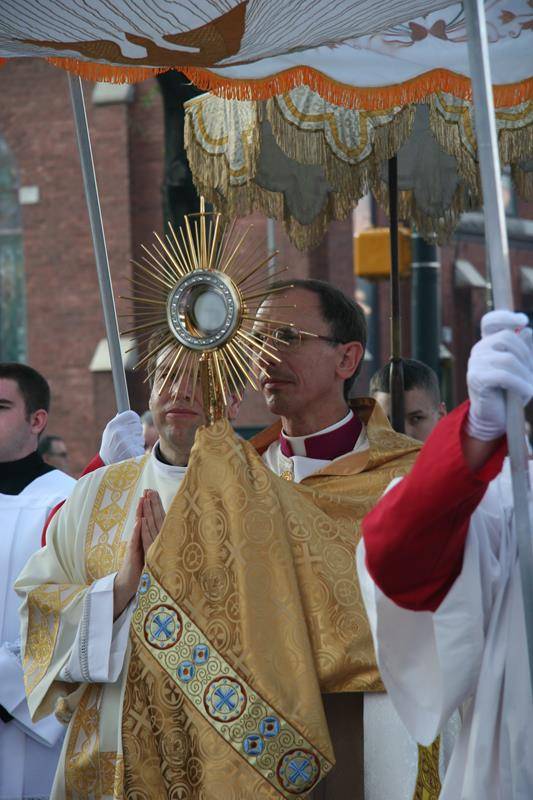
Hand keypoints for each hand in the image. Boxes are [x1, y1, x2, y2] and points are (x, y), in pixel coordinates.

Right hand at [100, 410, 144, 464]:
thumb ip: (117, 423)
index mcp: (112, 426)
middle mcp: (118, 432)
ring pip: (140, 437)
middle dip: (136, 433)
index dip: (133, 421)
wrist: (106, 469)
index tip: (131, 426)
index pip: (131, 415)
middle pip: (138, 426)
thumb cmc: (109, 450)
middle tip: (128, 442)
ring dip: (137, 443)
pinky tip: (130, 456)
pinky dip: (138, 452)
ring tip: (127, 450)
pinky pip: (141, 448)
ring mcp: (125, 443)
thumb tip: (122, 412)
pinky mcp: (132, 453)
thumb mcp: (109, 434)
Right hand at [113, 490, 165, 618]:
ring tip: (143, 499)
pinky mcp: (133, 555)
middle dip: (147, 504)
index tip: (155, 494)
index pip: (150, 521)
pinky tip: (139, 521)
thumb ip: (155, 545)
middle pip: (144, 519)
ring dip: (141, 512)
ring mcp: (136, 547)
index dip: (153, 508)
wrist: (127, 586)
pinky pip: (135, 542)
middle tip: (149, 489)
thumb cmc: (140, 570)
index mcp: (146, 540)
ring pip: (139, 527)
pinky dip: (137, 531)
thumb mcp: (150, 555)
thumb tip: (164, 536)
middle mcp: (140, 541)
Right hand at [467, 310, 532, 441]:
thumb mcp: (522, 369)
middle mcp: (479, 350)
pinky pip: (504, 376)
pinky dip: (521, 384)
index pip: (490, 322)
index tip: (523, 321)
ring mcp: (475, 363)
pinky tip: (528, 393)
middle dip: (527, 355)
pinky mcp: (476, 378)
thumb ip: (524, 350)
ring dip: (526, 374)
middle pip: (507, 338)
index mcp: (488, 345)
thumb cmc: (509, 392)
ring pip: (508, 358)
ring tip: (531, 387)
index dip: (504, 317)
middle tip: (532, 374)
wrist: (494, 418)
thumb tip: (527, 331)